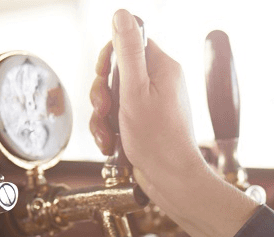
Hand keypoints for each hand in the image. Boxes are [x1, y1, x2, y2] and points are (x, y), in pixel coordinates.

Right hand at [89, 9, 258, 236]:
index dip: (109, 58)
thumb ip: (128, 51)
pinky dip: (109, 130)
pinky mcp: (145, 124)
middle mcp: (161, 83)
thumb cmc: (158, 141)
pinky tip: (110, 145)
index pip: (130, 42)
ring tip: (106, 134)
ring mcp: (153, 105)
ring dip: (102, 116)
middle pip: (117, 71)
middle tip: (103, 109)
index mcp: (164, 68)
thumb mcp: (135, 91)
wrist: (172, 181)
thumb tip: (122, 14)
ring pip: (113, 97)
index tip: (102, 75)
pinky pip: (118, 117)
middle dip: (101, 91)